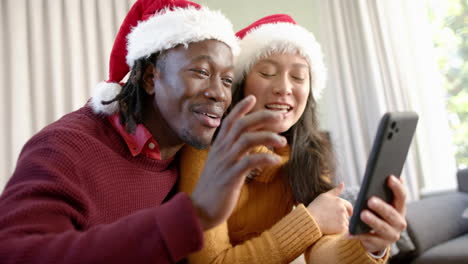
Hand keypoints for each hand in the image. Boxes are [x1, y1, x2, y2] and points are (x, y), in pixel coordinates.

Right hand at [191, 95, 286, 229]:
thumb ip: (230, 152)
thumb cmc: (213, 188)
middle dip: (263, 117)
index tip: (253, 97)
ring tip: (283, 142)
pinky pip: (250, 161)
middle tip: (280, 116)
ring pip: (247, 139)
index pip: (229, 121)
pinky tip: (276, 160)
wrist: (199, 210)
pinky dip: (265, 158)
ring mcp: (225, 162)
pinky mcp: (230, 176)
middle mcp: (221, 150)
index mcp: (218, 146)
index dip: (241, 108)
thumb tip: (245, 143)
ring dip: (268, 137)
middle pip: (242, 125)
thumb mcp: (219, 165)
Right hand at [307, 183, 352, 234]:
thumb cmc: (315, 207)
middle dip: (342, 217)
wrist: (310, 220)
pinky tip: (332, 228)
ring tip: (330, 223)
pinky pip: (344, 229)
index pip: (349, 206)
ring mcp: (343, 218)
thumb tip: (343, 184)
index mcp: (340, 201)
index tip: (345, 213)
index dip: (348, 210)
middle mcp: (343, 209)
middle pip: (347, 215)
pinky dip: (340, 229)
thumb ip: (335, 191)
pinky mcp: (341, 227)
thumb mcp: (324, 196)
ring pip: (346, 222)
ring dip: (341, 223)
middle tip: (332, 219)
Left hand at [348, 175, 406, 253]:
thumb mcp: (382, 203)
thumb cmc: (378, 214)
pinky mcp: (379, 244)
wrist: (376, 237)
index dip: (397, 187)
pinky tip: (348, 232)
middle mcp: (399, 223)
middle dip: (382, 207)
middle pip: (392, 214)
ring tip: (362, 214)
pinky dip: (357, 235)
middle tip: (370, 200)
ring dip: (372, 221)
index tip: (389, 177)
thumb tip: (381, 172)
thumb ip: (382, 190)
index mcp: (400, 209)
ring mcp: (391, 235)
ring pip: (382, 228)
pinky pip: (367, 239)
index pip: (402, 197)